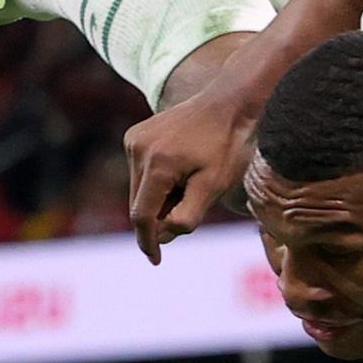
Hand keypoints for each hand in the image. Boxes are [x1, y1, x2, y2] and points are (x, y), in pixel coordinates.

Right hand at [123, 85, 249, 263]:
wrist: (228, 102)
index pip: (142, 215)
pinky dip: (156, 182)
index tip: (156, 260)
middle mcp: (137, 150)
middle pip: (138, 203)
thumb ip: (187, 215)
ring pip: (138, 188)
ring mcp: (134, 140)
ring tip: (190, 185)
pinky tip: (182, 171)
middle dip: (157, 218)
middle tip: (189, 211)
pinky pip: (140, 171)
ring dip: (157, 199)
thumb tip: (162, 236)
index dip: (148, 242)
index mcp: (157, 165)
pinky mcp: (135, 135)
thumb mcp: (214, 185)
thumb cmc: (228, 145)